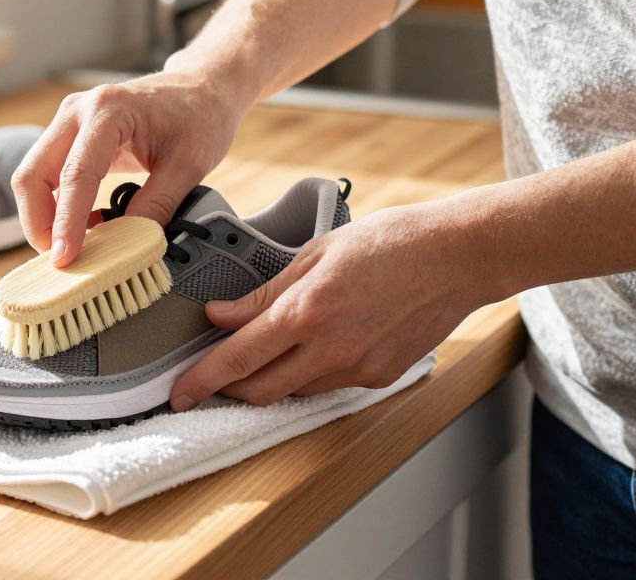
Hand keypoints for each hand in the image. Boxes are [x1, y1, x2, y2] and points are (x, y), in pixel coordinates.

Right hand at [13, 70, 245, 266]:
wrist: (201, 88)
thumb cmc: (198, 116)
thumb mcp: (188, 166)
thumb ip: (155, 206)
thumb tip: (128, 246)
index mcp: (109, 110)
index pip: (76, 174)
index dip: (66, 222)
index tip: (65, 258)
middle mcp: (77, 111)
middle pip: (32, 174)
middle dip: (40, 223)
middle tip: (62, 261)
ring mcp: (69, 122)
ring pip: (32, 177)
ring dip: (44, 217)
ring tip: (73, 248)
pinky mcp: (71, 137)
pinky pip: (48, 176)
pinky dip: (56, 207)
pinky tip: (85, 226)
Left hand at [170, 201, 502, 409]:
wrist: (458, 256)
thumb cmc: (391, 242)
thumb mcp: (314, 253)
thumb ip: (264, 293)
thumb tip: (221, 315)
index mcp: (306, 313)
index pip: (237, 359)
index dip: (201, 381)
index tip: (178, 393)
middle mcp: (329, 350)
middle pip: (260, 390)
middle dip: (229, 388)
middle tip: (211, 376)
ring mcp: (357, 369)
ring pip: (295, 390)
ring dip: (272, 378)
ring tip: (267, 350)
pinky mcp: (380, 378)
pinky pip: (330, 385)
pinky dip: (312, 372)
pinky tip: (319, 343)